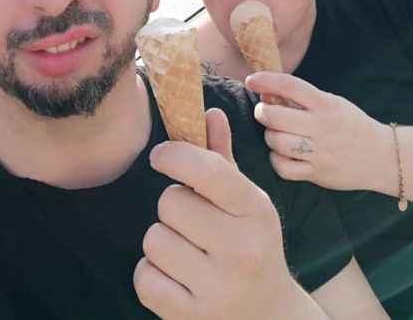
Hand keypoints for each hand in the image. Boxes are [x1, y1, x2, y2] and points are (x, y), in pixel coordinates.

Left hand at [134, 107, 304, 318]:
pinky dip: (151, 275)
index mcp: (255, 212)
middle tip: (193, 223)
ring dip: (162, 241)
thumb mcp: (247, 204)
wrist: (269, 317)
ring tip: (188, 253)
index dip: (175, 155)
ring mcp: (216, 288)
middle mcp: (240, 249)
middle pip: (171, 202)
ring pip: (153, 238)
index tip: (161, 156)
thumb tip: (208, 113)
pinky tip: (177, 278)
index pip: (208, 170)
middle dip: (174, 207)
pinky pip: (144, 277)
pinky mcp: (191, 317)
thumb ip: (223, 160)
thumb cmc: (253, 248)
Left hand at [246, 72, 389, 191]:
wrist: (381, 156)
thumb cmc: (350, 125)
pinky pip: (284, 168)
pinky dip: (276, 160)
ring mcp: (320, 151)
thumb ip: (305, 100)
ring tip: (275, 134)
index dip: (266, 80)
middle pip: (276, 116)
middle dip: (262, 113)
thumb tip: (268, 94)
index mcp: (325, 104)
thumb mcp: (333, 104)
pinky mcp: (318, 173)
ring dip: (269, 137)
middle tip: (263, 112)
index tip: (251, 79)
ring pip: (277, 142)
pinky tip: (281, 155)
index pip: (289, 85)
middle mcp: (322, 126)